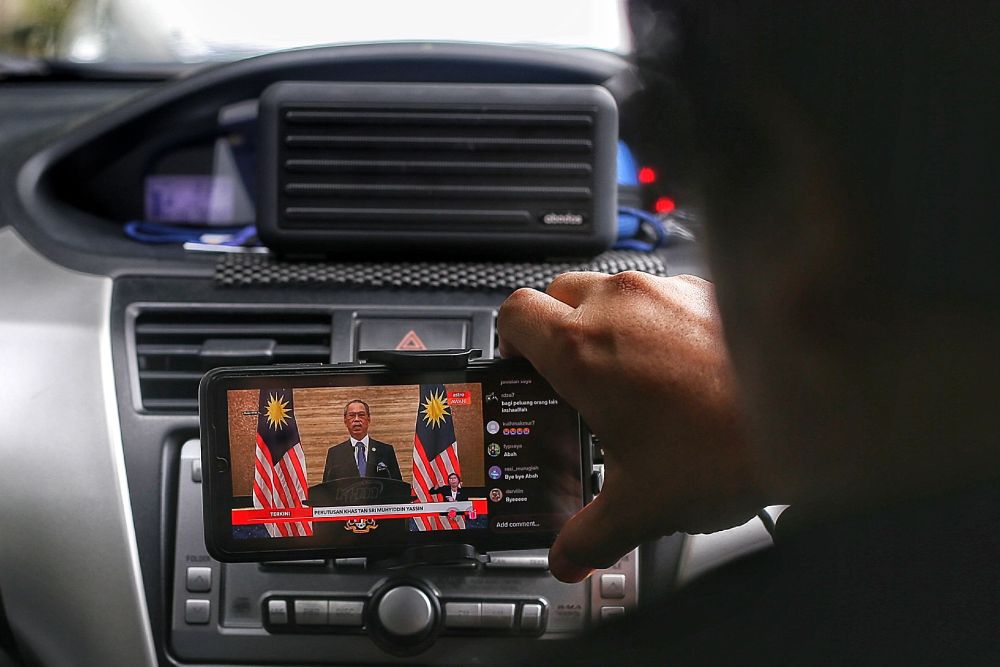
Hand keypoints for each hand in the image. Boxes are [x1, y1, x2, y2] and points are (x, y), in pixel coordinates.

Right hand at [498, 272, 764, 581]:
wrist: (809, 412)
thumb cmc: (725, 444)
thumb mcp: (641, 505)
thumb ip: (588, 537)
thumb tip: (568, 559)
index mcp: (582, 349)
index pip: (513, 315)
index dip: (508, 342)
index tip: (523, 370)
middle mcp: (618, 305)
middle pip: (556, 296)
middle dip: (555, 333)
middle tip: (573, 379)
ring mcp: (663, 290)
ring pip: (609, 290)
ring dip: (607, 325)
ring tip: (632, 378)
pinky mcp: (703, 289)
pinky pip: (659, 295)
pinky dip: (655, 321)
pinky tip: (680, 370)